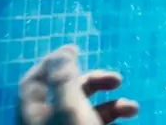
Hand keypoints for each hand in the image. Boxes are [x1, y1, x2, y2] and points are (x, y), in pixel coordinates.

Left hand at [18, 45, 138, 124]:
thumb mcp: (69, 107)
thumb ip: (65, 78)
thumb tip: (65, 52)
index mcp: (33, 114)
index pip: (34, 80)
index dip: (52, 62)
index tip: (75, 48)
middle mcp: (48, 123)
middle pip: (66, 91)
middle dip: (93, 82)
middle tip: (117, 80)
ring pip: (87, 109)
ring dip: (112, 103)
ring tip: (132, 109)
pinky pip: (97, 124)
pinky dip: (114, 117)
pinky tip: (129, 116)